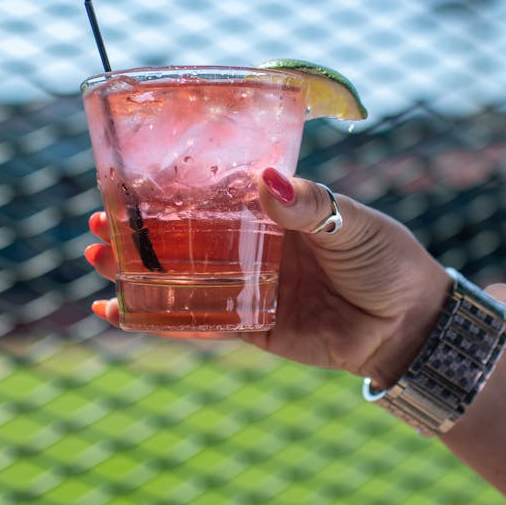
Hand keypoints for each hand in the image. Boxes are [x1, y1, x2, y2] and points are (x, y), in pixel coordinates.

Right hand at [84, 168, 451, 385]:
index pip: (211, 193)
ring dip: (138, 270)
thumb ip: (308, 204)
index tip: (125, 179)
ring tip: (95, 260)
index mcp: (274, 210)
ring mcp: (249, 286)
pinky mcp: (252, 327)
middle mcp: (254, 245)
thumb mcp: (351, 222)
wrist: (411, 324)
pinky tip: (119, 313)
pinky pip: (200, 323)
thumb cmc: (386, 259)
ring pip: (182, 276)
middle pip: (183, 235)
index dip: (168, 188)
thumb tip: (265, 178)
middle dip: (137, 230)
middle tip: (94, 223)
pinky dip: (160, 319)